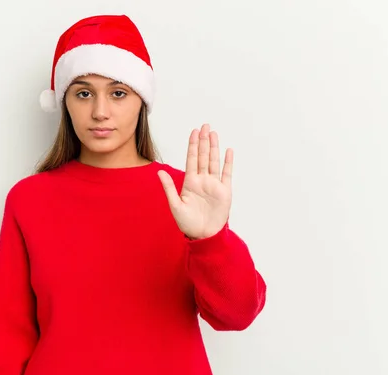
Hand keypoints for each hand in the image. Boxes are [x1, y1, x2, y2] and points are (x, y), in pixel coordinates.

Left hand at [158, 124, 232, 239]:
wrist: (203, 235)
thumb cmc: (187, 223)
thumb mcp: (175, 205)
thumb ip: (169, 187)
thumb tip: (159, 171)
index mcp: (190, 182)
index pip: (191, 159)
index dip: (192, 145)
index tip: (194, 132)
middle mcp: (202, 180)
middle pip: (203, 156)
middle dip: (204, 141)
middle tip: (205, 126)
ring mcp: (214, 185)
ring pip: (214, 161)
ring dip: (214, 148)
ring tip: (214, 133)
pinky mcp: (224, 191)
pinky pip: (226, 174)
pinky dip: (228, 162)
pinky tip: (228, 151)